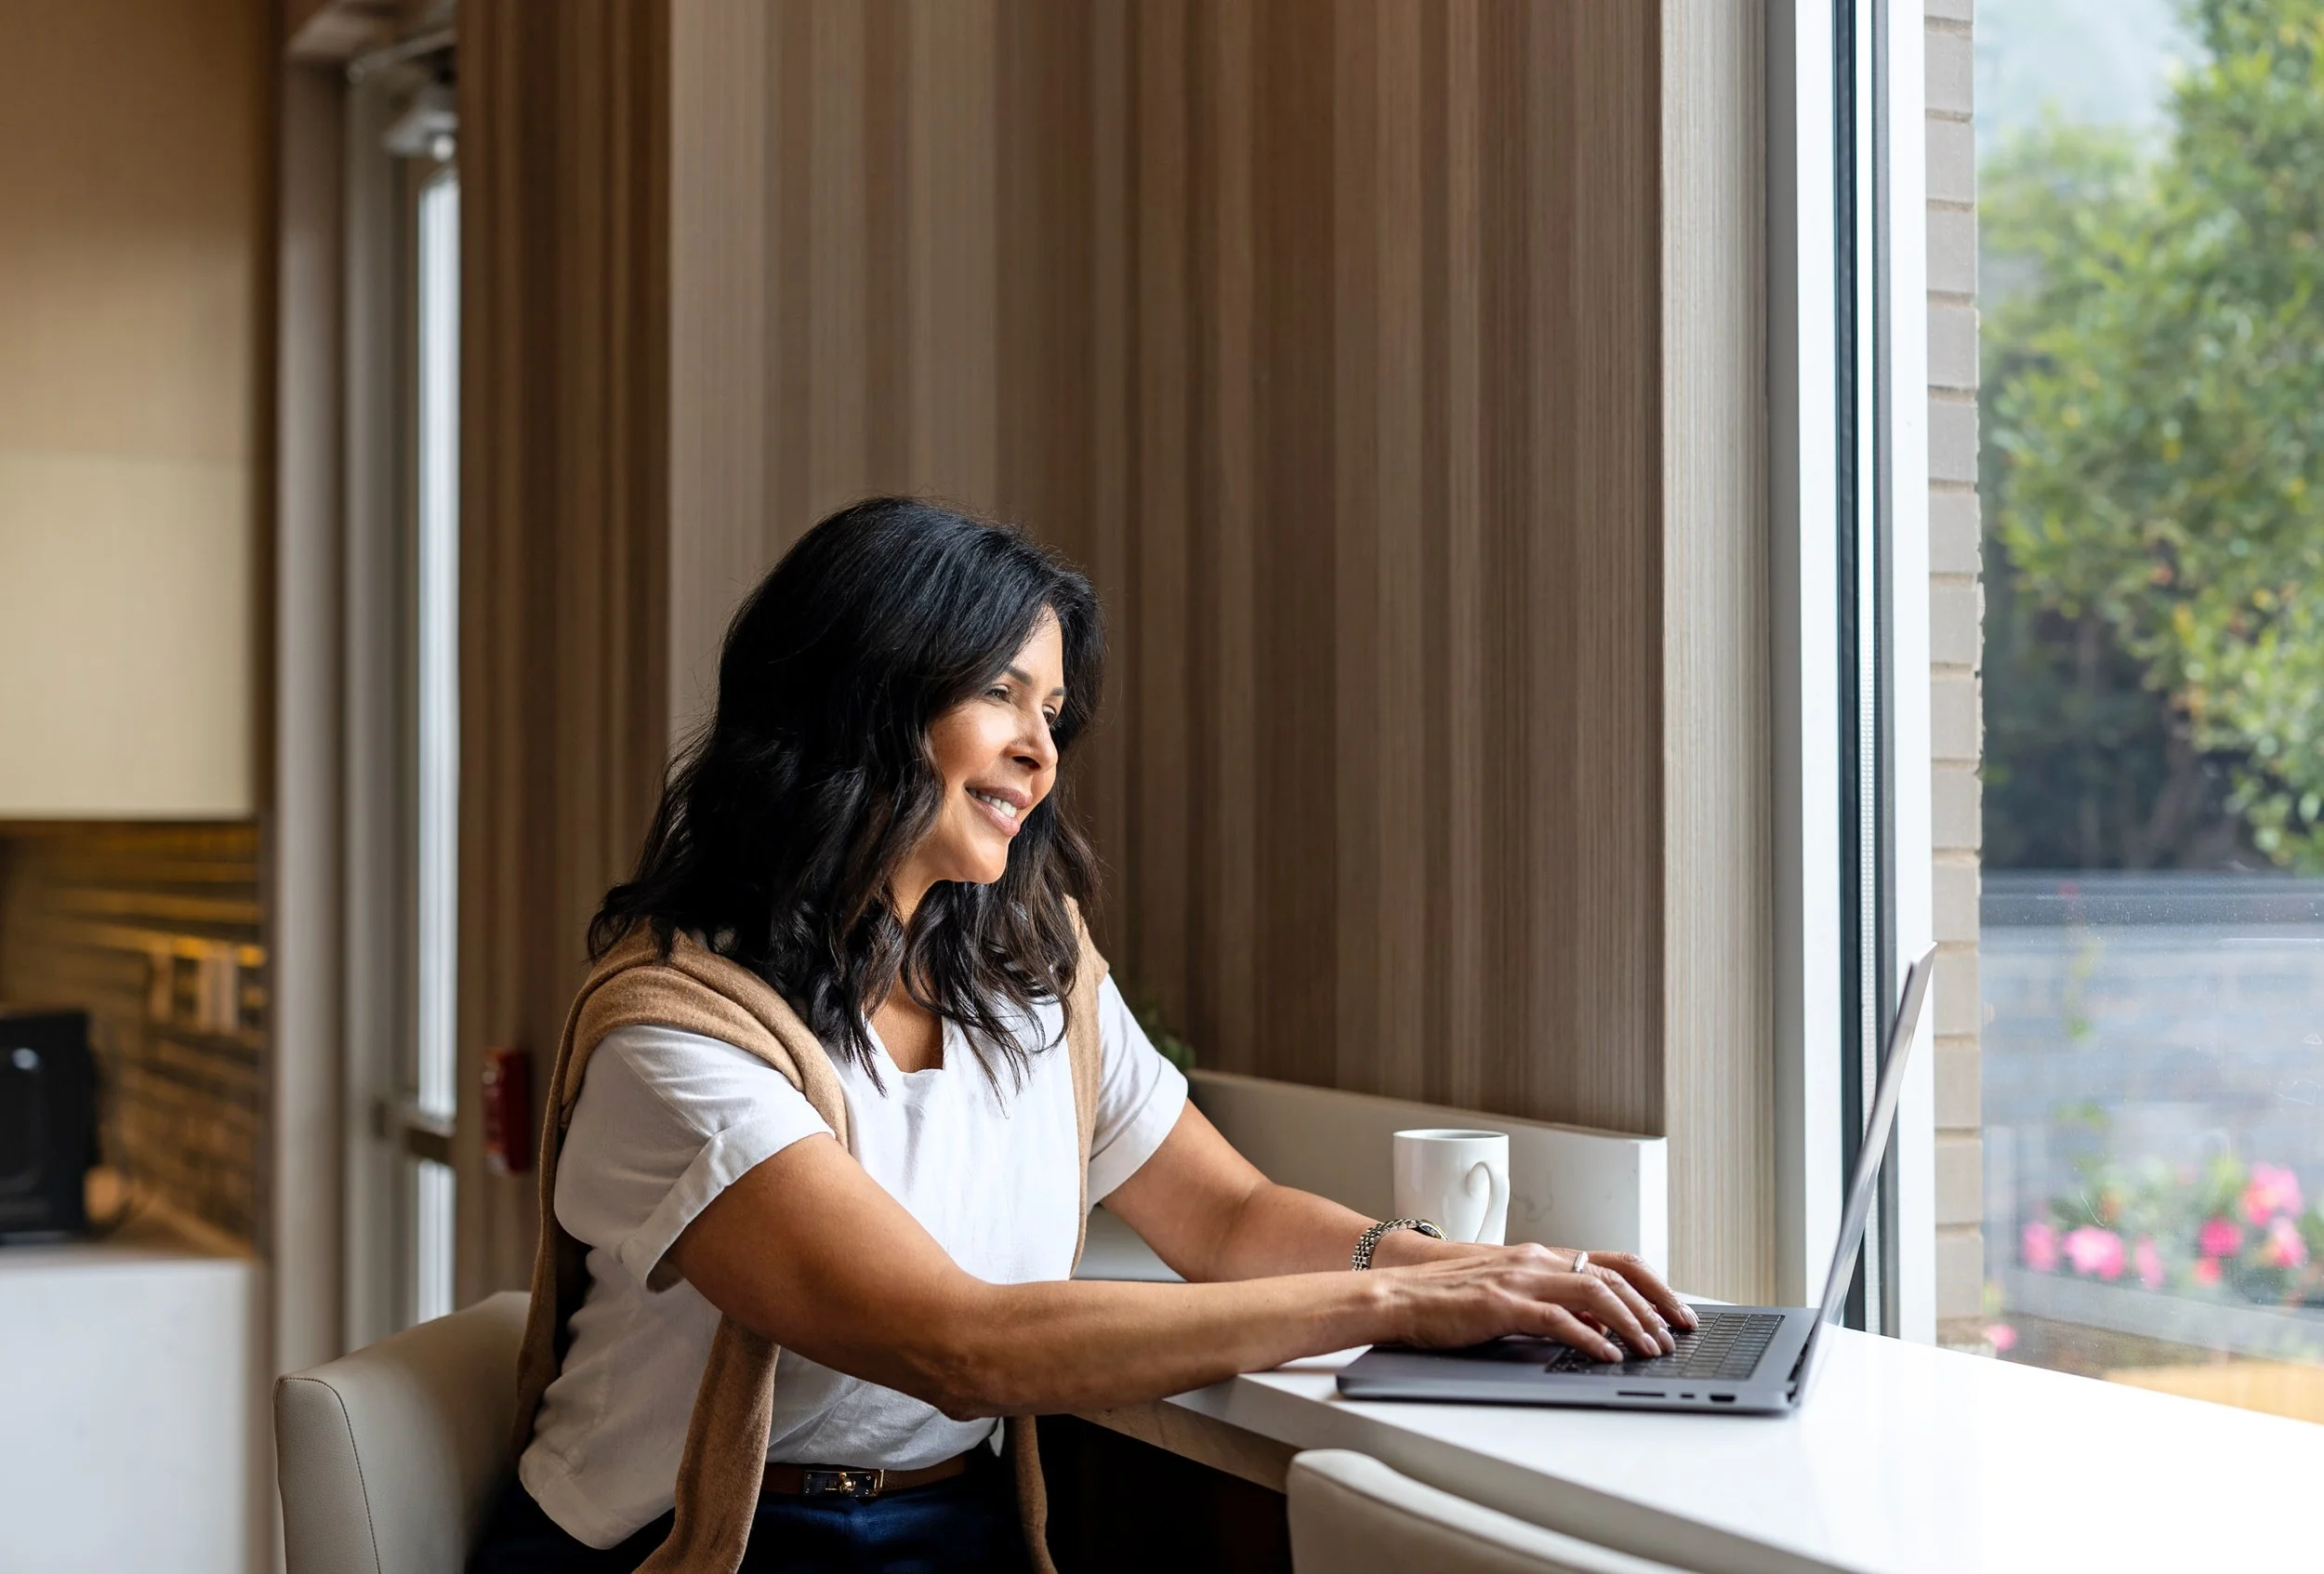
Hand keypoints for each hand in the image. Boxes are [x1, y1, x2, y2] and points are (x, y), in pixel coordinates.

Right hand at [1372, 1243, 1694, 1361]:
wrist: (1400, 1295)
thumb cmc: (1448, 1300)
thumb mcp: (1509, 1293)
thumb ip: (1551, 1302)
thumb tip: (1597, 1326)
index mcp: (1541, 1256)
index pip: (1613, 1261)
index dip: (1653, 1285)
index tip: (1678, 1311)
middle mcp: (1536, 1260)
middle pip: (1613, 1275)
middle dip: (1654, 1307)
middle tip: (1676, 1335)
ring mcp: (1520, 1279)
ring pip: (1594, 1292)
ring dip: (1630, 1323)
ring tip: (1650, 1348)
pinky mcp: (1502, 1304)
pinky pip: (1558, 1319)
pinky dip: (1589, 1337)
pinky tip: (1606, 1355)